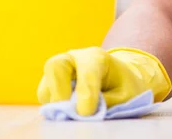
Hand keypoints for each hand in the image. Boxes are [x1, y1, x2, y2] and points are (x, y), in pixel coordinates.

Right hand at [37, 47, 171, 115]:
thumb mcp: (126, 95)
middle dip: (59, 89)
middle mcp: (74, 59)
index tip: (86, 112)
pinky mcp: (51, 86)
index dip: (86, 91)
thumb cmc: (123, 87)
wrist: (118, 81)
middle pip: (55, 65)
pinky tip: (71, 111)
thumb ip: (107, 102)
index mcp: (97, 57)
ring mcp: (59, 72)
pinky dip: (54, 108)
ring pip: (46, 85)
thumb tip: (84, 113)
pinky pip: (45, 98)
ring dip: (56, 103)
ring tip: (73, 114)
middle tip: (68, 111)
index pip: (87, 71)